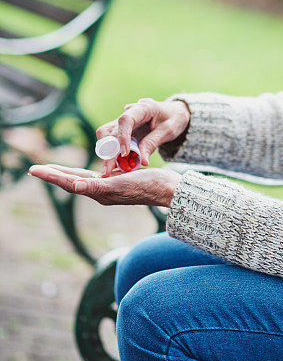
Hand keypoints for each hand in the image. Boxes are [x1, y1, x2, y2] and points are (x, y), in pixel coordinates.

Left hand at [28, 164, 179, 207]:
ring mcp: (110, 188)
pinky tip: (84, 171)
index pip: (69, 181)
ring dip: (66, 173)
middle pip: (72, 180)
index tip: (34, 169)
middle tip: (35, 169)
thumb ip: (97, 186)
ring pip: (81, 178)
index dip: (51, 175)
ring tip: (53, 169)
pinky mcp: (119, 182)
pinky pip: (96, 176)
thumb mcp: (122, 184)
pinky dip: (85, 172)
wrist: (170, 190)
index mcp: (100, 191)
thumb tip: (74, 186)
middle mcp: (102, 191)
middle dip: (54, 174)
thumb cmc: (149, 185)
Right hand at [96, 97, 190, 176]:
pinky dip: (111, 153)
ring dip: (105, 153)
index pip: (126, 120)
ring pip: (105, 135)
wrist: (173, 113)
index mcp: (143, 108)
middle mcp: (129, 112)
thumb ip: (153, 143)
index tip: (124, 154)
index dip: (122, 137)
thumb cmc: (173, 119)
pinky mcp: (121, 129)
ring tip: (110, 171)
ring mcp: (123, 121)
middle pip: (110, 130)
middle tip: (107, 171)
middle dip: (107, 152)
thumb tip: (141, 162)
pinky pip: (111, 141)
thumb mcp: (169, 131)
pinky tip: (115, 166)